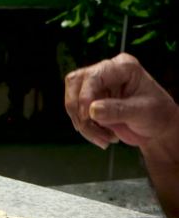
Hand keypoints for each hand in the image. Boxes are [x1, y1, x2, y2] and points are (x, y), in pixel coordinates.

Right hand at [64, 53, 178, 151]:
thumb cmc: (156, 114)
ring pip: (72, 102)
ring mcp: (95, 86)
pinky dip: (86, 129)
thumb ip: (118, 110)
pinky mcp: (89, 101)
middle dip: (78, 111)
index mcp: (122, 67)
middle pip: (74, 84)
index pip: (93, 76)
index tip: (87, 117)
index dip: (85, 96)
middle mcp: (105, 72)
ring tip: (104, 139)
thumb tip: (92, 110)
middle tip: (89, 129)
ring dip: (83, 124)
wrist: (156, 126)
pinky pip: (76, 115)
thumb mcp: (142, 112)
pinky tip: (103, 137)